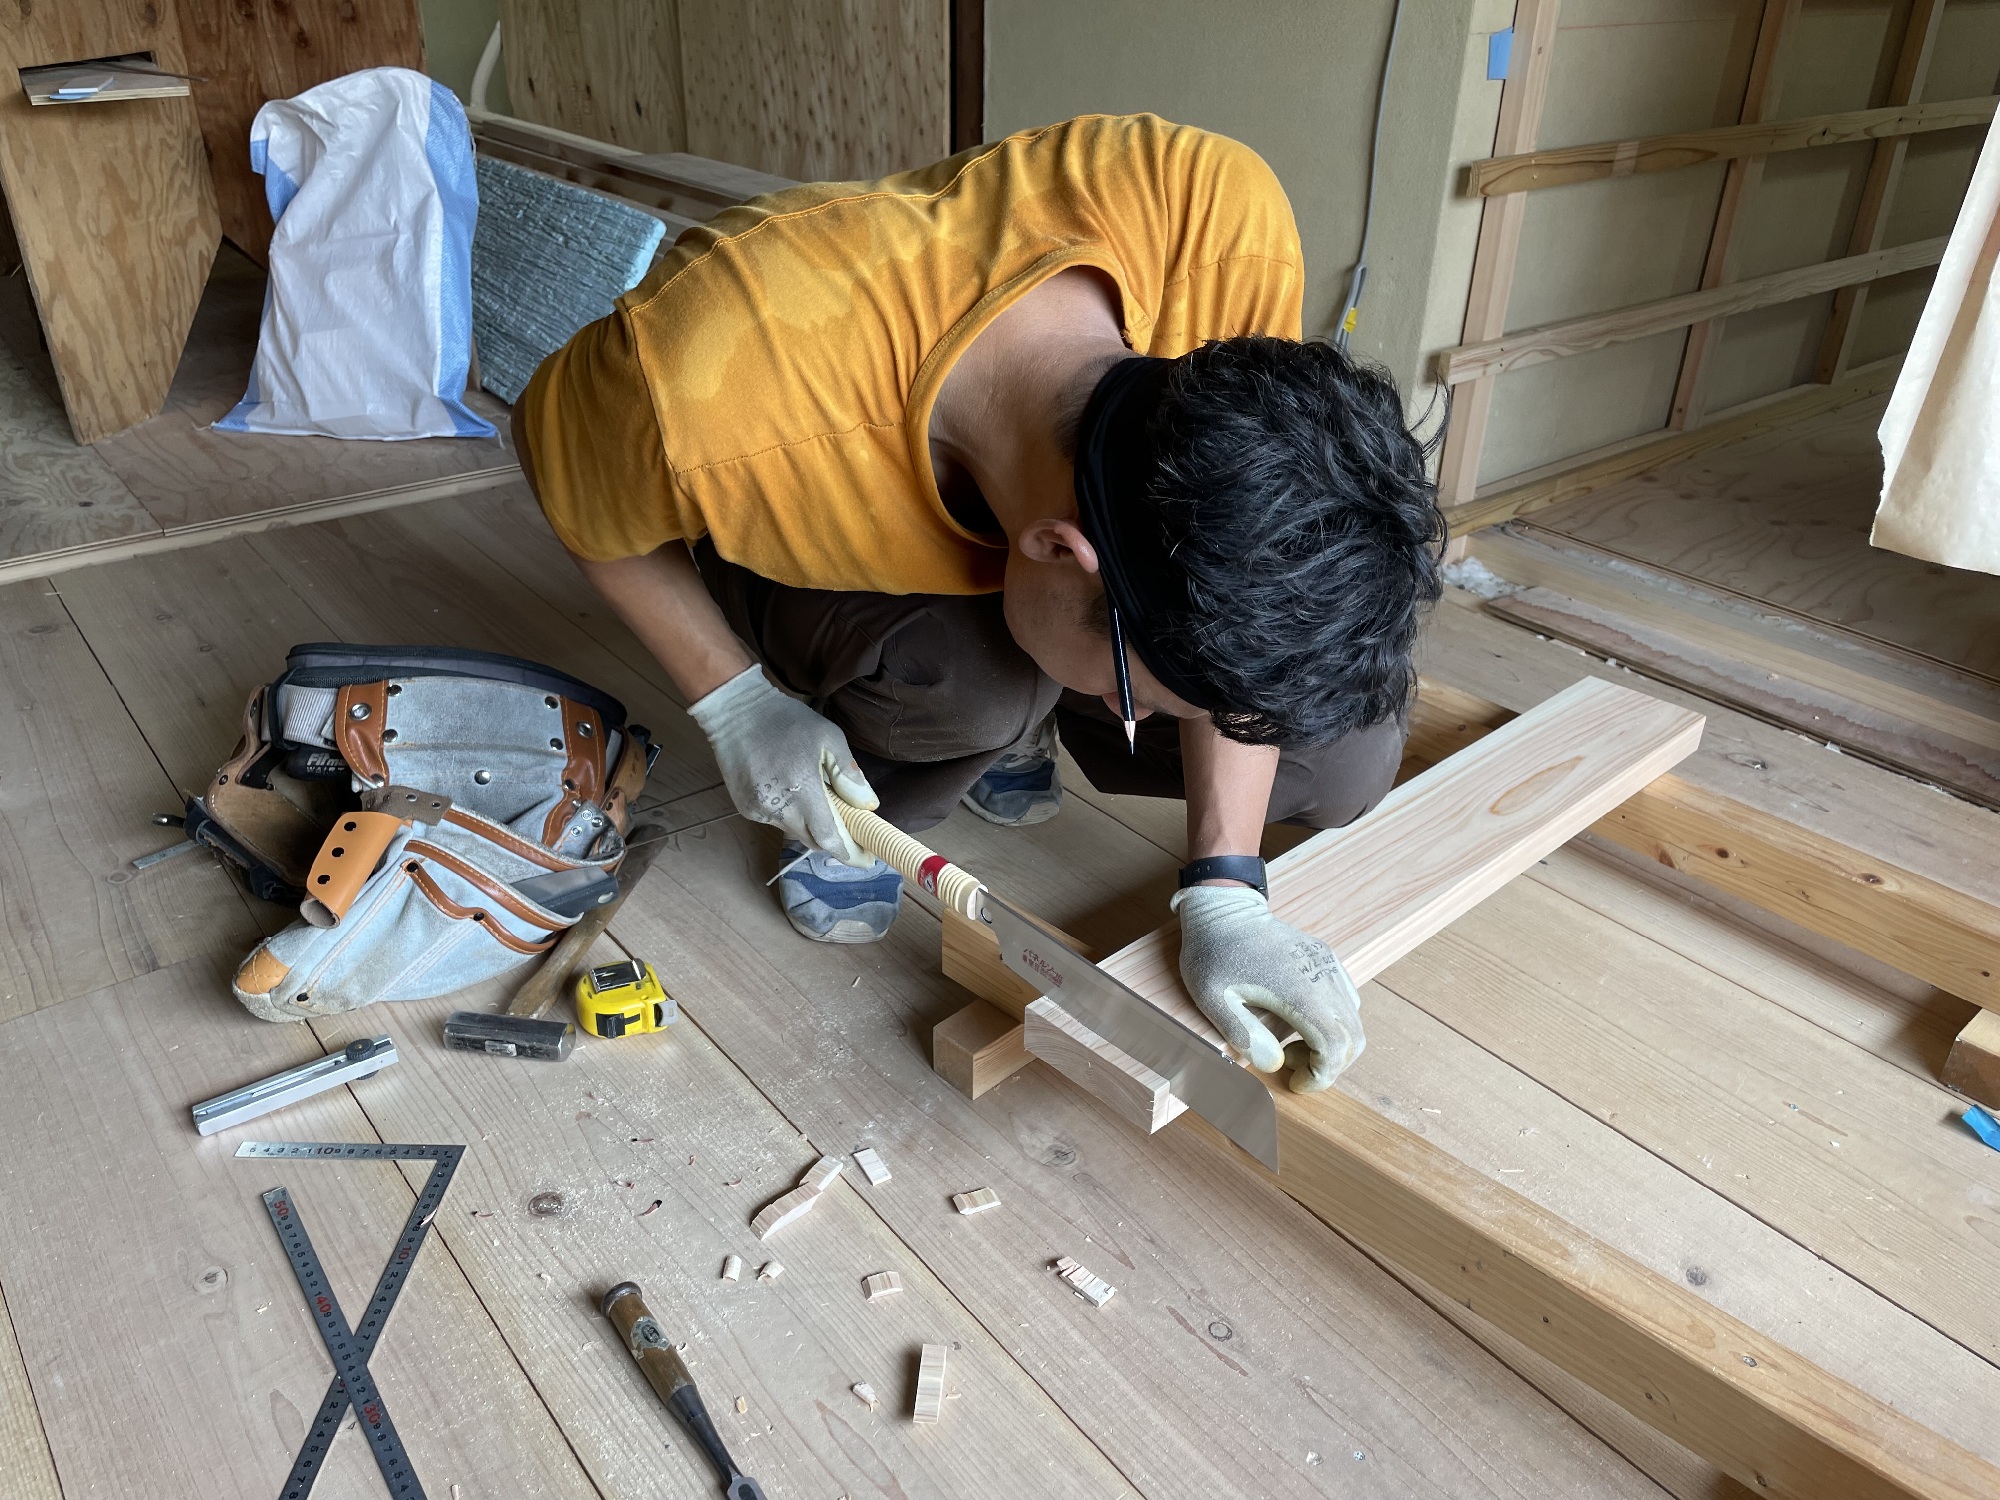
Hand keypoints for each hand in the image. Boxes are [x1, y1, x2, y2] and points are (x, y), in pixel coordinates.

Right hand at [687, 666, 878, 864]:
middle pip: (812, 840)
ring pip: (793, 831)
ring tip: (816, 798)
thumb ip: (847, 774)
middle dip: (832, 839)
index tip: (866, 858)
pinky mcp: (745, 808)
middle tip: (849, 828)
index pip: (828, 837)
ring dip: (810, 824)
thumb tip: (867, 804)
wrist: (735, 712)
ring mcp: (758, 810)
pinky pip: (775, 821)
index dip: (848, 852)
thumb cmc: (787, 720)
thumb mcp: (828, 737)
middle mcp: (778, 807)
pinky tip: (788, 790)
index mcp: (802, 789)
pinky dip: (789, 814)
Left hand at [1172, 884, 1363, 1092]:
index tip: (1296, 1083)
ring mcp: (1327, 965)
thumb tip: (1273, 1064)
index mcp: (1298, 990)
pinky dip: (1334, 1022)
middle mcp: (1322, 976)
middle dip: (1329, 1065)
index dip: (1322, 1075)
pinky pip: (1347, 999)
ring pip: (1353, 1019)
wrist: (1224, 907)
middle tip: (1291, 1068)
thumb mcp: (1212, 997)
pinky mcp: (1326, 958)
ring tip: (1290, 1045)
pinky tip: (1300, 1022)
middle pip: (1353, 1037)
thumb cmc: (1214, 952)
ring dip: (1331, 1044)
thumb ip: (1242, 1033)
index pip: (1334, 1045)